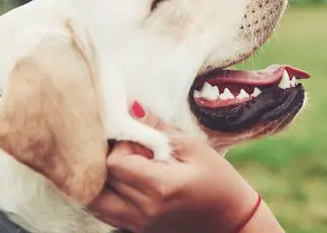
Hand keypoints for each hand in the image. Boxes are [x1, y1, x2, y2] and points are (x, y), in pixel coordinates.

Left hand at [87, 102, 262, 232]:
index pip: (115, 161)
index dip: (122, 144)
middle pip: (100, 180)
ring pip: (95, 200)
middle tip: (128, 149)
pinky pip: (104, 212)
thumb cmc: (219, 181)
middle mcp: (144, 210)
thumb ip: (159, 129)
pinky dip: (105, 194)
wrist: (232, 222)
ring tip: (123, 164)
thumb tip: (131, 107)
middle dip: (107, 158)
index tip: (139, 139)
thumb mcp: (194, 149)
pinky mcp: (136, 230)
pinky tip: (123, 182)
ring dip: (101, 178)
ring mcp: (138, 224)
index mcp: (160, 187)